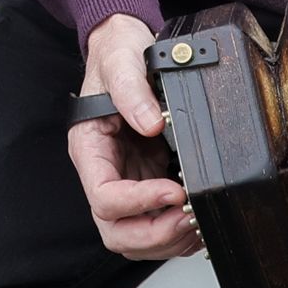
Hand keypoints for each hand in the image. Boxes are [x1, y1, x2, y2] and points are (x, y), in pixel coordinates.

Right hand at [68, 14, 199, 260]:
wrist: (126, 48)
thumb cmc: (116, 54)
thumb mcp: (121, 61)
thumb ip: (131, 89)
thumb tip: (150, 122)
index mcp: (89, 148)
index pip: (103, 197)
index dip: (139, 202)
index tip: (174, 190)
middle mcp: (104, 172)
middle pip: (115, 231)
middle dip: (154, 233)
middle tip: (187, 217)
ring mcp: (126, 181)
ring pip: (134, 237)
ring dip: (167, 239)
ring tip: (197, 221)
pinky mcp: (147, 183)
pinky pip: (156, 225)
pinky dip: (178, 233)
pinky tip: (198, 219)